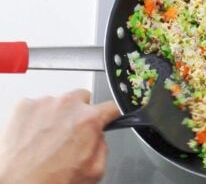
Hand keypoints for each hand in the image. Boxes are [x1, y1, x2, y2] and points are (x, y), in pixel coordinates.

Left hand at [0, 90, 119, 183]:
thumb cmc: (50, 180)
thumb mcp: (94, 171)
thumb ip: (103, 147)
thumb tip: (99, 138)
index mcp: (89, 120)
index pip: (111, 107)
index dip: (111, 114)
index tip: (107, 118)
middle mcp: (68, 105)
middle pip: (84, 98)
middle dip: (81, 112)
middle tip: (72, 132)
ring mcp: (45, 103)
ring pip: (60, 101)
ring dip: (59, 114)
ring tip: (49, 138)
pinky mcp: (24, 106)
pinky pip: (38, 106)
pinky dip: (38, 117)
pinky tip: (35, 135)